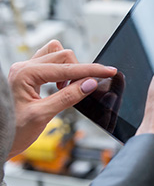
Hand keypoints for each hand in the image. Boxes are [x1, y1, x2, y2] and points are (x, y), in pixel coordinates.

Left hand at [7, 40, 116, 158]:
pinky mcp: (28, 75)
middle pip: (63, 55)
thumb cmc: (12, 131)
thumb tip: (90, 83)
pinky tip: (61, 86)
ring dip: (69, 68)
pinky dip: (62, 71)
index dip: (91, 70)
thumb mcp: (43, 116)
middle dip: (79, 71)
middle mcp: (24, 67)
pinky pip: (50, 62)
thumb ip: (68, 97)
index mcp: (25, 74)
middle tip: (84, 89)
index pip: (67, 68)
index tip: (109, 71)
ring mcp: (25, 70)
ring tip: (68, 88)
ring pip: (57, 54)